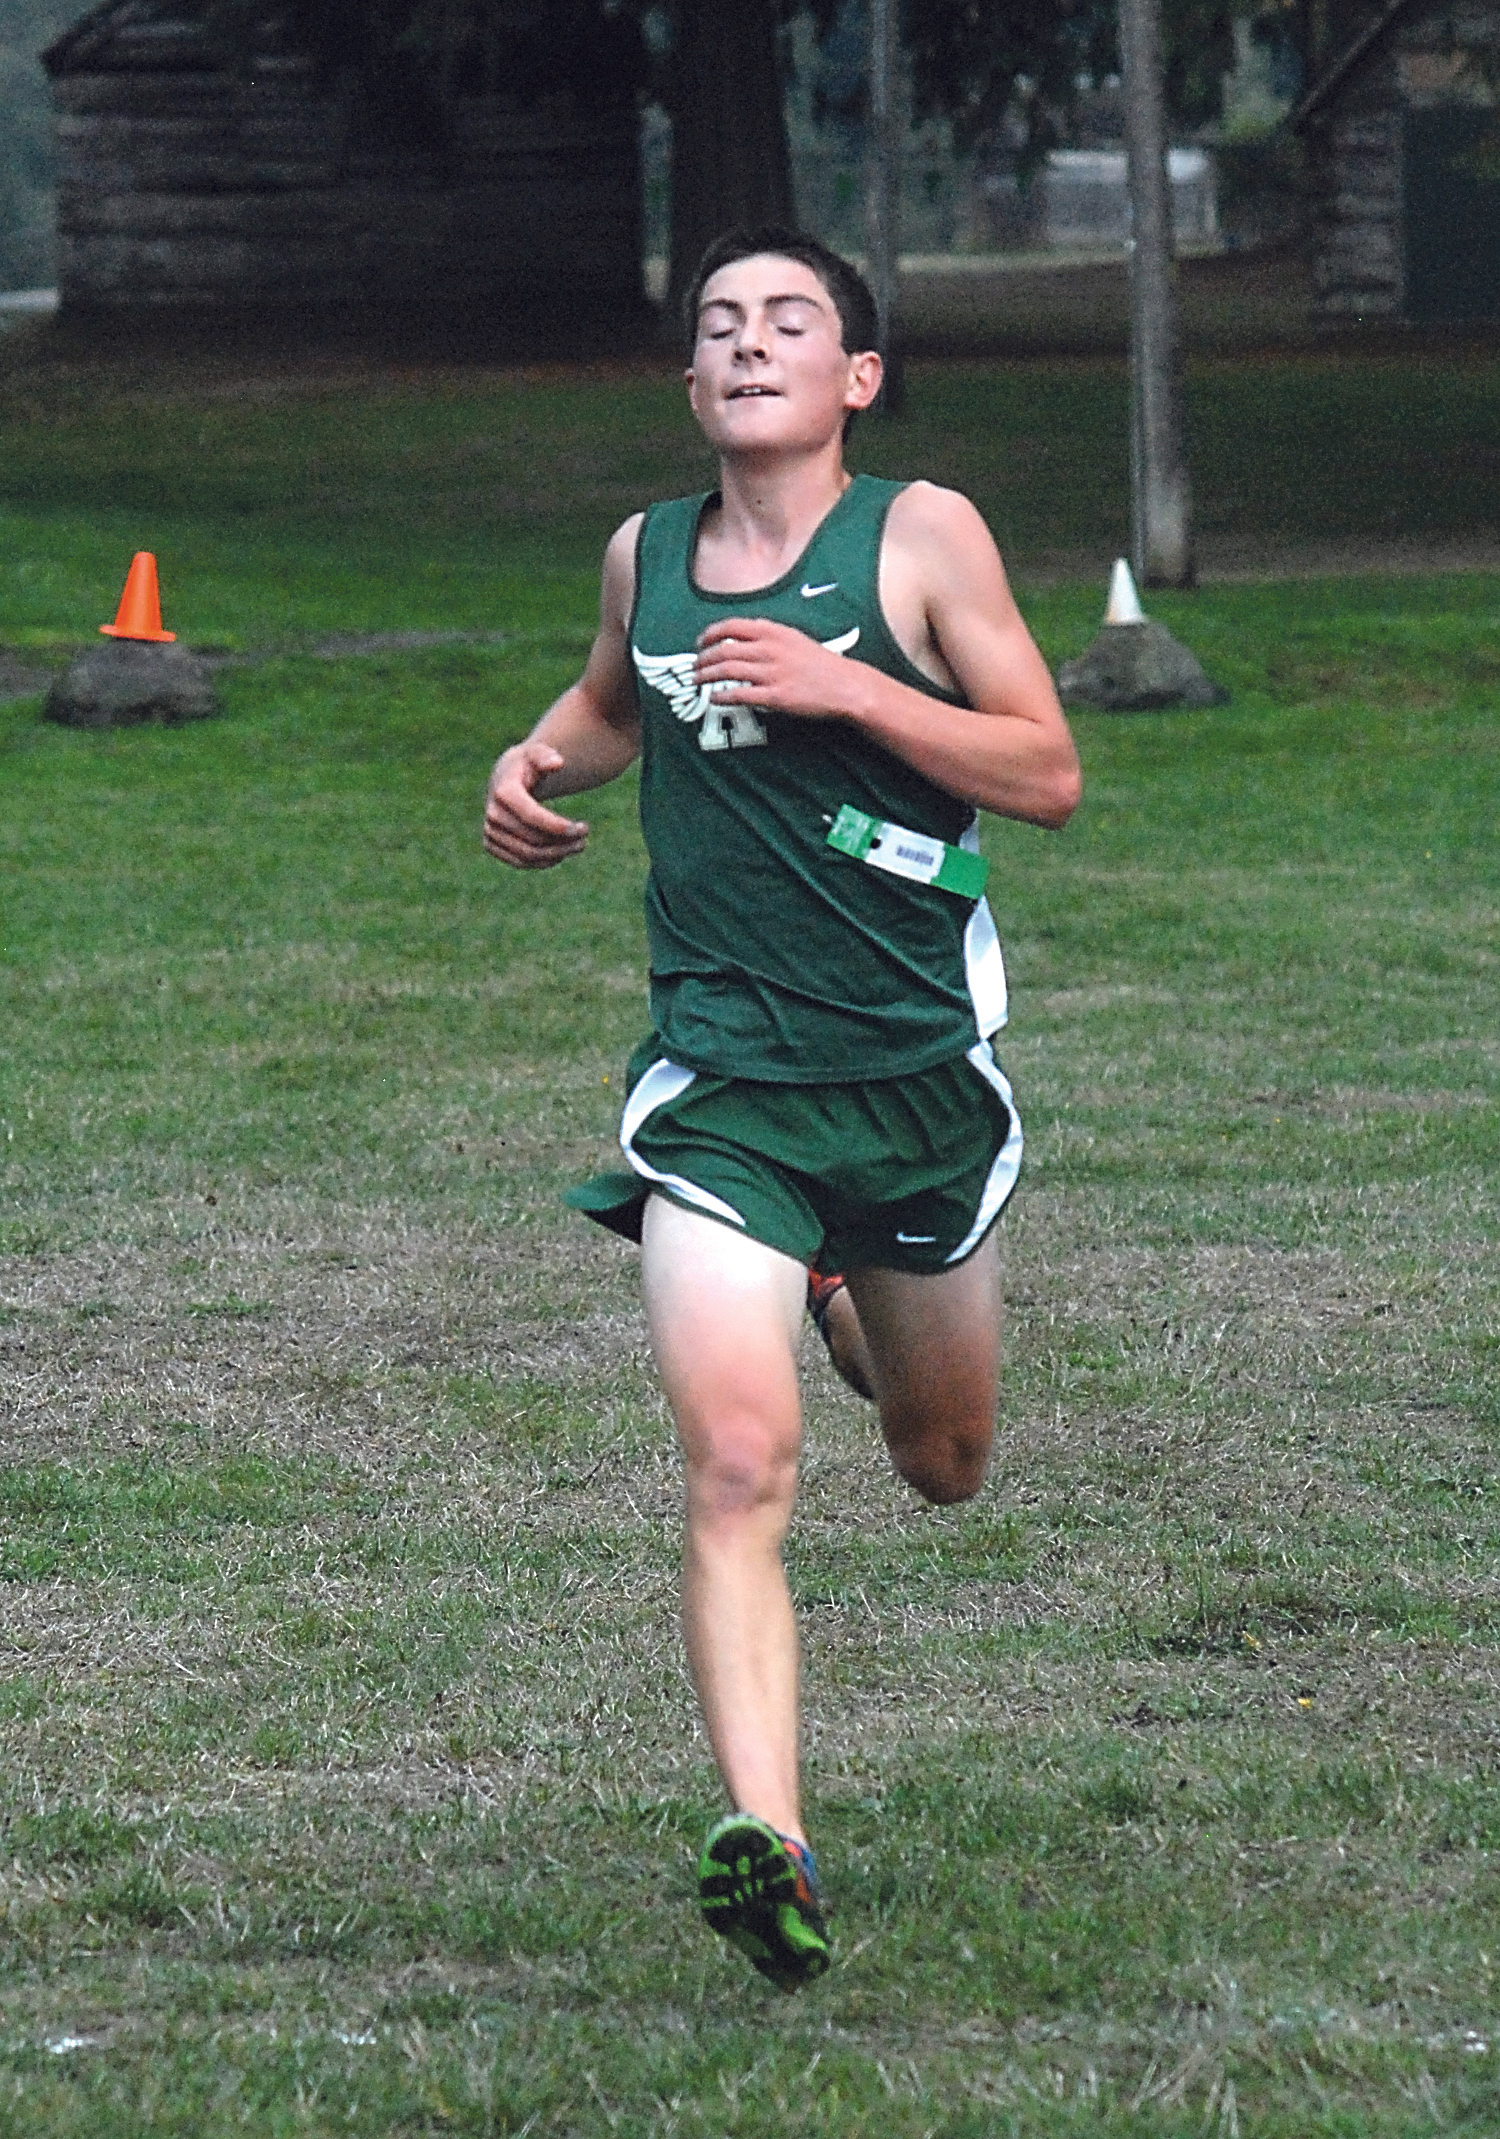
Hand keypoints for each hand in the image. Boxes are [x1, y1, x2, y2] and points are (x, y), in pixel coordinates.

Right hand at [482, 740, 589, 868]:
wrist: (505, 778)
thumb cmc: (527, 765)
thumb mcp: (537, 753)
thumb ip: (546, 756)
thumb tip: (557, 763)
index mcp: (503, 791)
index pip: (532, 816)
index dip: (557, 826)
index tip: (583, 828)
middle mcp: (493, 814)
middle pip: (532, 839)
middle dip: (563, 841)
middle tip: (585, 835)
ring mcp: (490, 832)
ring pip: (528, 855)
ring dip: (558, 854)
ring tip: (579, 845)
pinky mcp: (491, 845)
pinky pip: (520, 862)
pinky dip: (544, 861)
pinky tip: (562, 852)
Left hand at [694, 617, 861, 721]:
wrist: (845, 686)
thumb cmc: (820, 664)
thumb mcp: (794, 639)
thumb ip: (768, 637)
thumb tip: (741, 641)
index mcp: (773, 631)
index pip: (731, 627)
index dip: (710, 634)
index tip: (700, 643)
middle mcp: (769, 649)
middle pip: (723, 650)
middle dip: (703, 659)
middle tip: (695, 667)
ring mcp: (771, 673)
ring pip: (726, 671)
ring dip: (706, 676)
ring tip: (697, 682)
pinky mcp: (775, 696)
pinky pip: (739, 695)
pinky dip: (721, 696)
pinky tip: (713, 699)